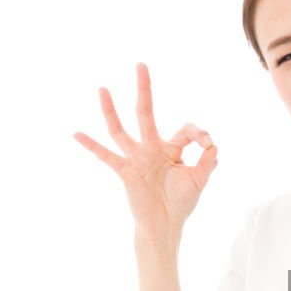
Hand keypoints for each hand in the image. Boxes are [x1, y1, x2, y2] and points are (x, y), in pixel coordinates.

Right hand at [73, 62, 217, 242]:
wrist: (165, 226)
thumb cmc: (181, 204)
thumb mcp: (199, 181)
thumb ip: (207, 162)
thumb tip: (214, 145)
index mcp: (172, 149)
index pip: (185, 130)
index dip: (199, 133)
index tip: (208, 144)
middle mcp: (152, 148)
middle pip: (146, 113)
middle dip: (145, 89)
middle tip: (141, 65)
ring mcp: (137, 158)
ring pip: (121, 130)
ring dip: (111, 110)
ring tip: (103, 89)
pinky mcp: (126, 172)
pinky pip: (106, 156)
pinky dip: (91, 146)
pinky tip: (76, 133)